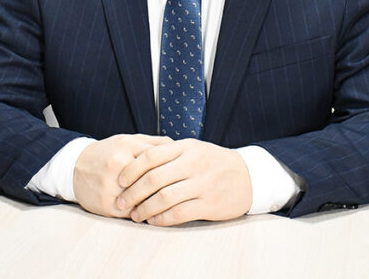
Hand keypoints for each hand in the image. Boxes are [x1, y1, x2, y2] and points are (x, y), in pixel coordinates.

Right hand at [73, 134, 171, 217]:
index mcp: (126, 146)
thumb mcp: (128, 140)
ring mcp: (110, 186)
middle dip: (168, 187)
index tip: (182, 174)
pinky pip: (132, 213)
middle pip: (152, 180)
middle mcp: (117, 164)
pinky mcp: (106, 204)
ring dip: (158, 203)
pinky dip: (144, 213)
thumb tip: (179, 147)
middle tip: (180, 191)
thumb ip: (154, 142)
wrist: (74, 167)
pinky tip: (152, 212)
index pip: (158, 159)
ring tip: (169, 203)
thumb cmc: (107, 153)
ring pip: (144, 199)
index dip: (173, 168)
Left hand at [116, 139, 251, 225]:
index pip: (151, 156)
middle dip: (133, 193)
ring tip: (135, 215)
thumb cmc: (214, 162)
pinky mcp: (209, 203)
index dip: (131, 169)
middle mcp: (193, 164)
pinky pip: (179, 213)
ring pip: (164, 198)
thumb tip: (136, 159)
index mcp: (186, 148)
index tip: (120, 180)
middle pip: (154, 178)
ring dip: (145, 209)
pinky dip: (161, 219)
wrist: (248, 176)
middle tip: (121, 202)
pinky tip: (153, 220)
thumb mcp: (194, 149)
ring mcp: (202, 184)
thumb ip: (169, 153)